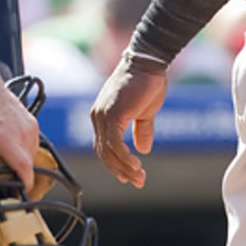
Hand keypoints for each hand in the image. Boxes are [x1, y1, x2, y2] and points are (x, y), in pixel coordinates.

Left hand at [0, 78, 39, 191]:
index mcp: (6, 140)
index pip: (24, 170)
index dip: (24, 186)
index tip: (20, 195)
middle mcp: (21, 133)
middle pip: (29, 166)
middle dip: (21, 177)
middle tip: (10, 184)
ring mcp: (29, 127)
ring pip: (32, 155)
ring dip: (23, 163)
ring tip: (9, 165)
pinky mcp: (31, 122)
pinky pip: (32, 143)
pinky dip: (24, 150)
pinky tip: (12, 149)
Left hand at [91, 53, 167, 187]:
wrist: (148, 64)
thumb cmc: (147, 83)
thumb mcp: (145, 112)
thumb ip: (141, 130)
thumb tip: (143, 150)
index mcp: (102, 116)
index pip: (103, 147)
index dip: (115, 164)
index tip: (129, 176)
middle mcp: (97, 116)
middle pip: (103, 152)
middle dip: (120, 170)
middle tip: (137, 181)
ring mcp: (102, 115)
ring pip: (108, 151)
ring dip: (124, 167)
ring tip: (139, 176)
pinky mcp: (112, 115)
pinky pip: (114, 144)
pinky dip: (124, 157)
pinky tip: (136, 164)